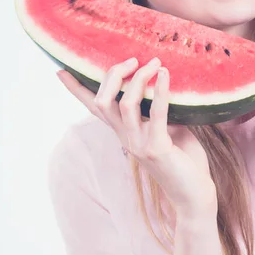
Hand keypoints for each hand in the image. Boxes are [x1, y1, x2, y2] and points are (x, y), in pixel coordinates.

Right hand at [57, 57, 217, 217]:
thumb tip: (164, 82)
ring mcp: (138, 144)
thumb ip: (160, 109)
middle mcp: (125, 137)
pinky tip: (166, 75)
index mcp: (124, 132)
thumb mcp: (169, 128)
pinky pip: (156, 114)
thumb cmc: (184, 161)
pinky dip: (160, 91)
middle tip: (132, 59)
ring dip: (139, 78)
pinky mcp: (157, 148)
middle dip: (113, 75)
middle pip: (103, 101)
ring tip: (155, 63)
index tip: (61, 70)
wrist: (194, 195)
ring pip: (125, 104)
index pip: (94, 108)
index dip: (76, 89)